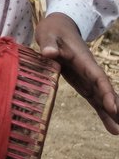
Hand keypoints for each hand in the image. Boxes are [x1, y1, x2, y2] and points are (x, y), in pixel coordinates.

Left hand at [35, 12, 118, 133]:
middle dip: (114, 107)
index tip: (113, 107)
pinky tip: (110, 125)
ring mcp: (87, 77)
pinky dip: (102, 110)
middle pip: (104, 91)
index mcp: (83, 60)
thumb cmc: (53, 30)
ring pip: (101, 97)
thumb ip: (49, 43)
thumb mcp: (48, 34)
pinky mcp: (82, 82)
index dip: (106, 92)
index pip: (97, 78)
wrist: (58, 26)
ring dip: (110, 113)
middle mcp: (89, 71)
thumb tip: (49, 53)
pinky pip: (93, 98)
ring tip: (117, 132)